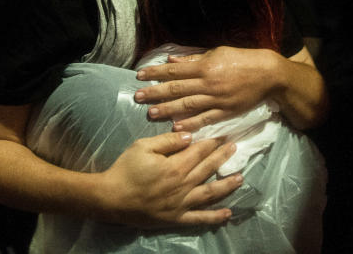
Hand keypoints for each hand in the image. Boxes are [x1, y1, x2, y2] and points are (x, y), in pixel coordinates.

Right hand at [96, 131, 241, 226]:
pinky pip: (199, 218)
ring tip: (241, 177)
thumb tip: (188, 136)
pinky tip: (228, 213)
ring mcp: (181, 204)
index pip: (199, 151)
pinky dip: (214, 217)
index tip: (225, 134)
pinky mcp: (176, 218)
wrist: (111, 198)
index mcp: (175, 166)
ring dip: (226, 185)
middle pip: (207, 168)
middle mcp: (182, 185)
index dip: (213, 142)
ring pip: (209, 193)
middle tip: (236, 147)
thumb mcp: (142, 146)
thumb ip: (167, 141)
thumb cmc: (126, 169)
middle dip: (223, 157)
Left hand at [135, 46, 279, 131]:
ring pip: (187, 105)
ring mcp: (217, 99)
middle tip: (137, 97)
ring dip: (168, 110)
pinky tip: (177, 128)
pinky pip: (205, 119)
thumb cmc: (242, 59)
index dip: (156, 72)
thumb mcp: (217, 52)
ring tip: (151, 113)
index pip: (174, 70)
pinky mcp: (226, 112)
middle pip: (177, 88)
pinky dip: (190, 124)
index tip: (140, 75)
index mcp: (205, 66)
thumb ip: (193, 59)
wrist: (268, 74)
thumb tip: (171, 61)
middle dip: (155, 92)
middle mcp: (208, 83)